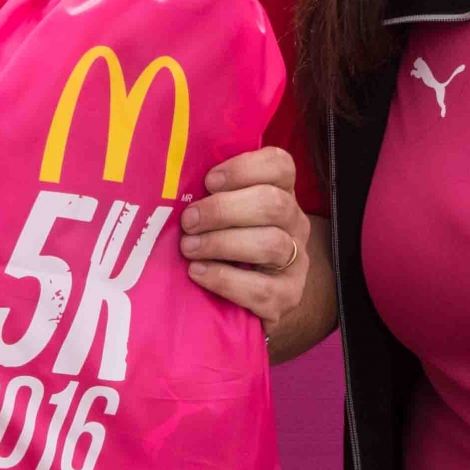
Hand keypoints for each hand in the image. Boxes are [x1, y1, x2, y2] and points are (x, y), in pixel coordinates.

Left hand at [179, 147, 312, 329]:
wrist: (239, 304)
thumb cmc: (220, 247)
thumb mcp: (219, 215)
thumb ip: (209, 196)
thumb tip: (174, 181)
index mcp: (280, 192)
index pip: (279, 165)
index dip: (245, 168)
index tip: (208, 181)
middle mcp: (295, 223)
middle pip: (273, 203)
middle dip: (223, 210)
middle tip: (189, 221)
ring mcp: (296, 261)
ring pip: (271, 243)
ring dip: (222, 243)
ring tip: (189, 248)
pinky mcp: (287, 297)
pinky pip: (260, 287)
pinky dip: (224, 279)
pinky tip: (198, 273)